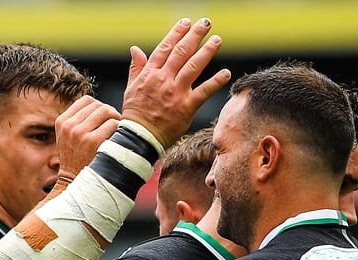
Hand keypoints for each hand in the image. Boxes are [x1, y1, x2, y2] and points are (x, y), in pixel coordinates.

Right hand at [55, 95, 120, 179]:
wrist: (73, 183)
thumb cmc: (75, 160)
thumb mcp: (68, 138)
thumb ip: (77, 121)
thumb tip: (99, 106)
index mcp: (62, 122)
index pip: (86, 100)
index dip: (99, 106)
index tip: (104, 118)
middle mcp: (69, 126)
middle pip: (98, 105)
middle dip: (110, 113)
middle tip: (115, 125)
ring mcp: (80, 133)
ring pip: (106, 111)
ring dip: (116, 119)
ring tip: (117, 131)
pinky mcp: (93, 142)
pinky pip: (113, 124)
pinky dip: (119, 130)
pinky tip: (117, 139)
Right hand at [122, 17, 230, 147]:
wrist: (140, 137)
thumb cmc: (135, 114)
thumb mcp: (131, 88)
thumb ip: (136, 67)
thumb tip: (135, 49)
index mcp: (151, 74)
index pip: (165, 48)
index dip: (176, 33)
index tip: (186, 23)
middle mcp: (164, 80)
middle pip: (181, 52)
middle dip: (194, 35)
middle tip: (206, 24)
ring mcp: (176, 92)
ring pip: (193, 66)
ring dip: (207, 52)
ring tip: (217, 40)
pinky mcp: (186, 107)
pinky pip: (204, 92)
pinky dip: (216, 82)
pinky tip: (226, 73)